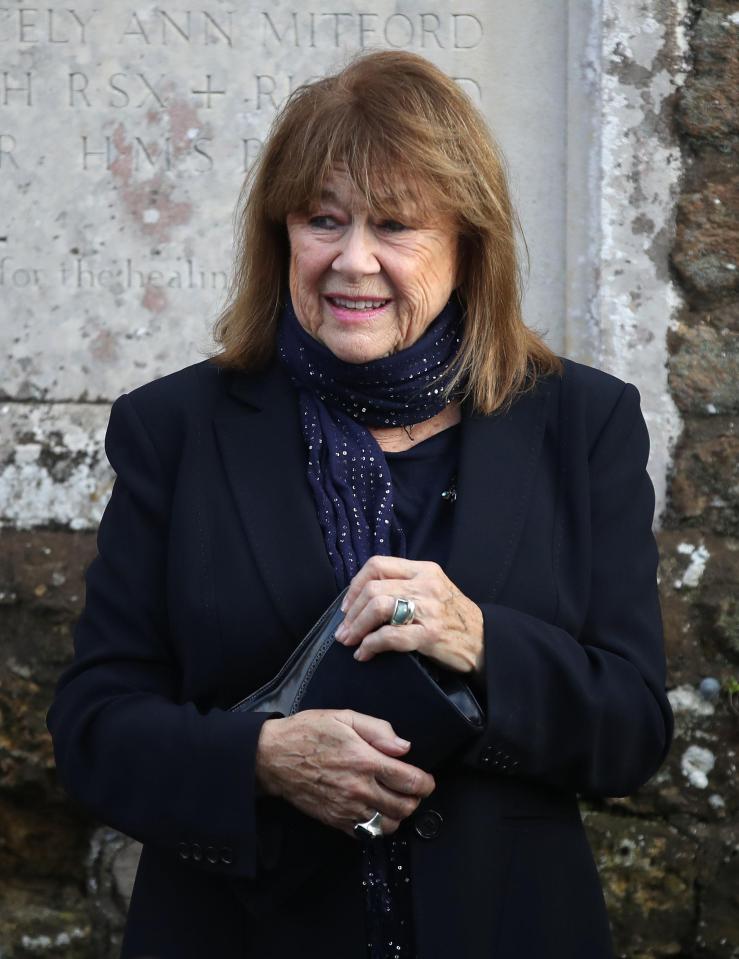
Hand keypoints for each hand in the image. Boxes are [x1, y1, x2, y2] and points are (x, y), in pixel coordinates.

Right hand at [255, 710, 435, 837]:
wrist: (273, 757)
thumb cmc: (307, 733)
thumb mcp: (344, 717)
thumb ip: (378, 730)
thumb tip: (404, 746)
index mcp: (365, 761)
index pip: (410, 781)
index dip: (426, 783)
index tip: (427, 780)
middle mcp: (359, 789)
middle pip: (404, 808)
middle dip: (416, 800)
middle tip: (413, 790)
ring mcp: (347, 809)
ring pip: (388, 826)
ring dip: (398, 815)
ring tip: (395, 801)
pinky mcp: (335, 821)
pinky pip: (366, 834)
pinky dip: (377, 827)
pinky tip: (375, 811)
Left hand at [334, 555, 484, 673]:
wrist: (484, 641)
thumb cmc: (453, 617)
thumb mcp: (433, 589)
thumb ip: (404, 586)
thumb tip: (363, 597)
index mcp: (423, 570)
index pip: (377, 565)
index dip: (355, 585)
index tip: (347, 606)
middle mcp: (425, 585)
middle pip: (373, 588)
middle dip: (351, 612)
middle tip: (344, 631)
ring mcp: (429, 609)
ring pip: (378, 607)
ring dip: (357, 627)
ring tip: (349, 642)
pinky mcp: (430, 634)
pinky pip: (390, 636)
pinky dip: (370, 645)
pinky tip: (364, 654)